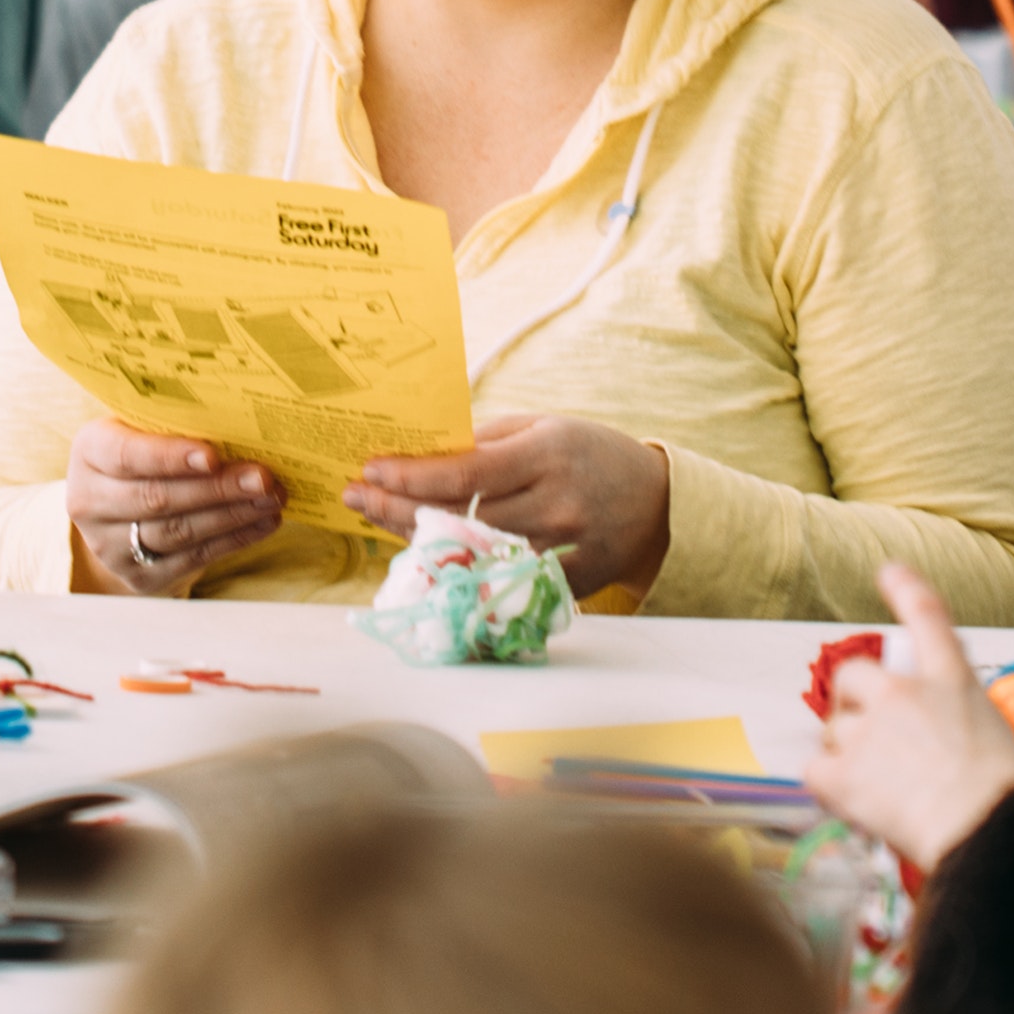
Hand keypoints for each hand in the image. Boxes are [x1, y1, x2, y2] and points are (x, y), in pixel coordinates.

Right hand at [69, 417, 279, 598]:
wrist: (119, 510)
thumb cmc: (142, 453)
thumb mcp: (141, 429)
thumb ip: (174, 425)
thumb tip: (239, 421)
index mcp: (88, 452)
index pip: (127, 455)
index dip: (170, 457)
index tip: (212, 456)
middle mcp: (89, 502)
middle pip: (158, 497)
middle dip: (217, 488)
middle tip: (263, 478)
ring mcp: (110, 546)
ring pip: (179, 532)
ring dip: (232, 515)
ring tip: (271, 499)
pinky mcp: (139, 576)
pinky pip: (192, 558)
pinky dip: (233, 540)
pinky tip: (261, 523)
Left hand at [346, 416, 674, 600]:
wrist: (657, 506)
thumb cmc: (592, 455)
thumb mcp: (545, 428)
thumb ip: (486, 441)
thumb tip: (422, 453)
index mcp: (547, 456)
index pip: (464, 472)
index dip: (411, 475)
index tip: (371, 468)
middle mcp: (551, 507)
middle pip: (456, 515)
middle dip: (396, 505)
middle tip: (355, 495)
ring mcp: (555, 552)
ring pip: (467, 550)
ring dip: (413, 535)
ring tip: (375, 516)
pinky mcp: (557, 585)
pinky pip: (490, 576)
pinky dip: (452, 561)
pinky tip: (419, 545)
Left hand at [806, 568, 1013, 875]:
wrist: (987, 831)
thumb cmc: (1006, 797)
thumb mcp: (997, 736)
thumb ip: (955, 720)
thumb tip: (930, 740)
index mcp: (952, 680)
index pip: (927, 616)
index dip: (906, 589)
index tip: (889, 570)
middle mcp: (903, 691)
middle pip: (853, 675)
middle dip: (853, 703)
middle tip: (870, 740)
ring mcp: (867, 727)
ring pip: (834, 728)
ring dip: (847, 751)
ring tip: (881, 787)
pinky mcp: (841, 770)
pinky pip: (815, 769)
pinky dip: (830, 786)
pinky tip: (856, 804)